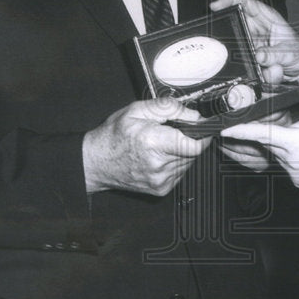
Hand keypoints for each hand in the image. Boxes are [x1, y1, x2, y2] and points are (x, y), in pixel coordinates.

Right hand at [83, 98, 209, 196]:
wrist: (96, 163)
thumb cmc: (114, 135)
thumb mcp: (137, 110)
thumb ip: (169, 108)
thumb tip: (194, 115)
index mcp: (153, 142)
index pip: (195, 145)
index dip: (202, 134)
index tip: (201, 128)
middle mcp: (159, 165)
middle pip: (194, 152)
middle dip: (188, 140)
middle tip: (170, 133)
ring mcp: (161, 180)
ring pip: (188, 162)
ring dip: (182, 152)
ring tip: (161, 145)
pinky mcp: (161, 189)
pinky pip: (180, 173)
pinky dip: (175, 163)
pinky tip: (158, 157)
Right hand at [209, 0, 298, 85]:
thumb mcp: (291, 52)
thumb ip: (275, 54)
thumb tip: (259, 56)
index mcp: (268, 18)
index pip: (245, 3)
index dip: (229, 1)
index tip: (216, 6)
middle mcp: (257, 30)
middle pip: (236, 27)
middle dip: (236, 39)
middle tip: (247, 51)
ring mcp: (253, 45)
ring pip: (240, 50)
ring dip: (255, 62)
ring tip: (275, 66)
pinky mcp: (252, 58)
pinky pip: (247, 66)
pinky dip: (261, 73)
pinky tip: (275, 72)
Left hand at [221, 76, 298, 191]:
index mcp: (296, 144)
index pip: (262, 134)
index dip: (241, 130)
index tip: (223, 129)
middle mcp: (290, 161)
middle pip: (270, 141)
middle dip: (275, 130)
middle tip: (297, 124)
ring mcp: (293, 173)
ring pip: (279, 152)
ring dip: (287, 142)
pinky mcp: (298, 181)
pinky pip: (287, 164)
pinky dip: (293, 154)